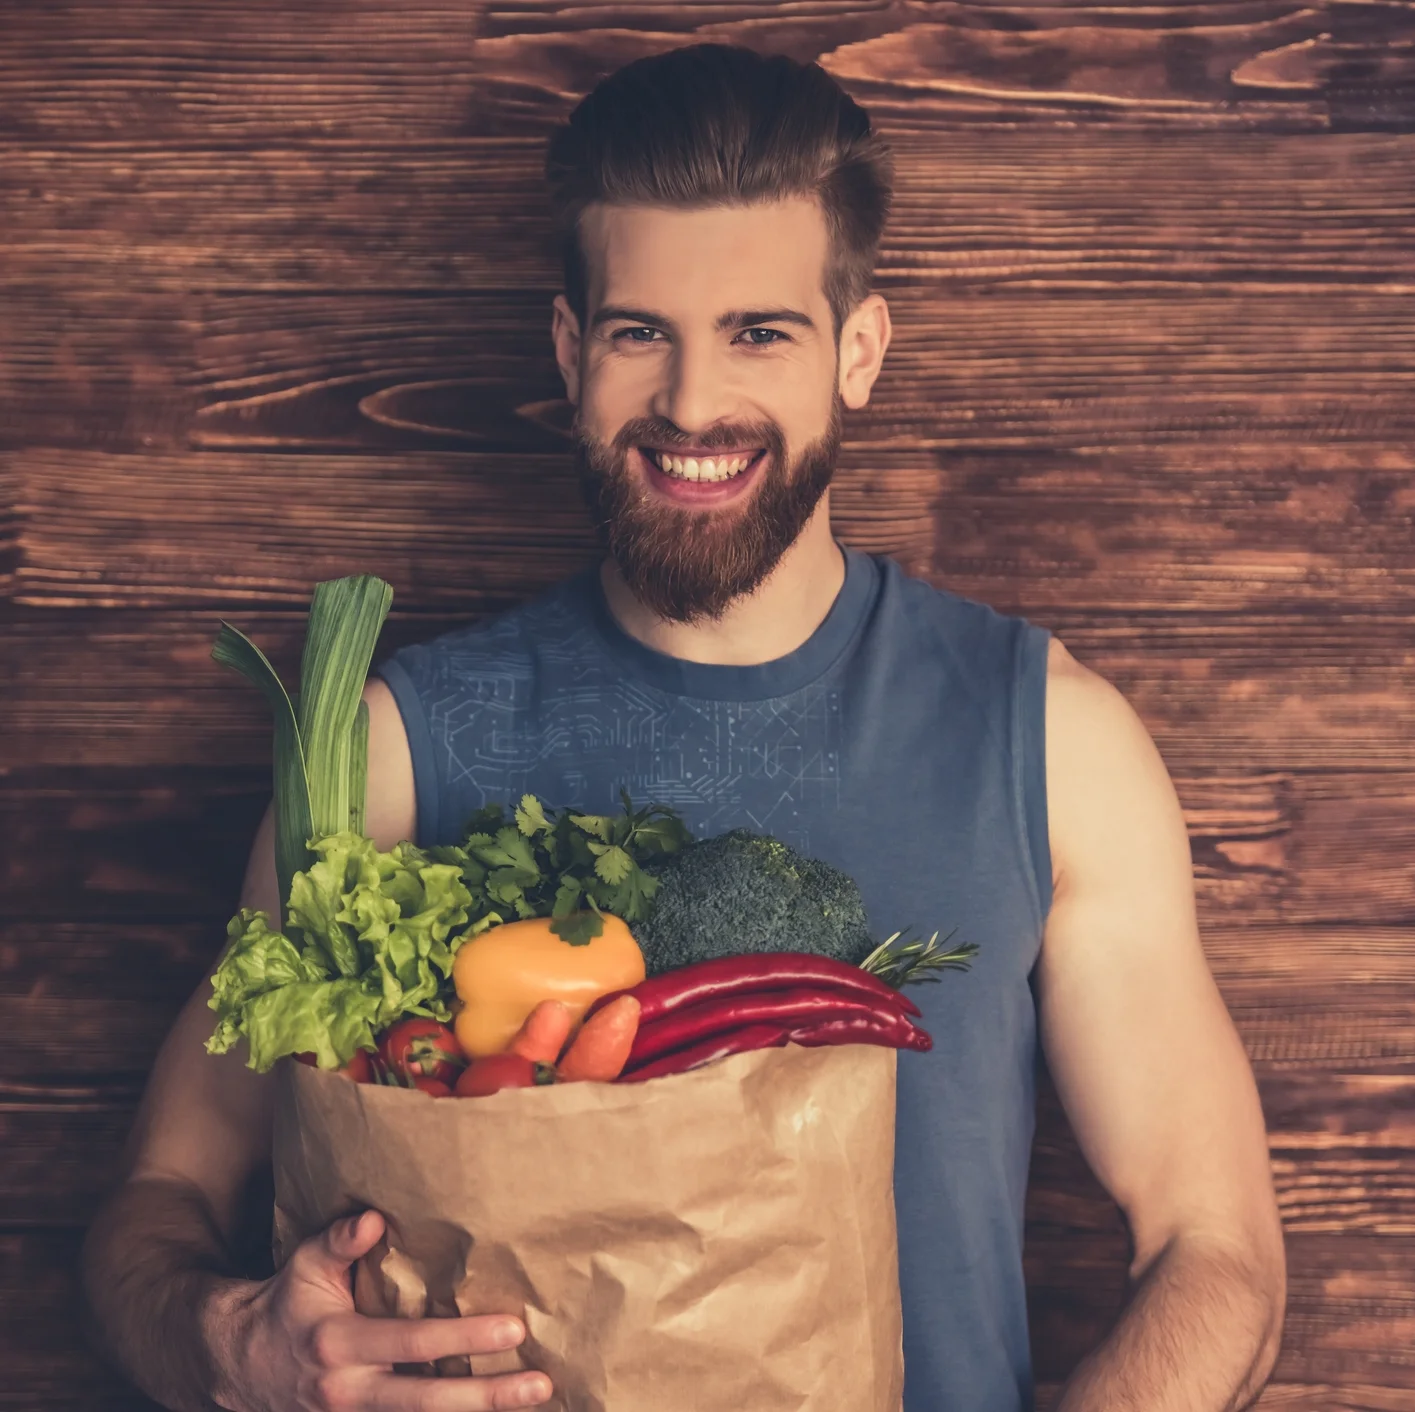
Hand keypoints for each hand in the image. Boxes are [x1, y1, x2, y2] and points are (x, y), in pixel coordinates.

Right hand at [204, 1210, 552, 1410]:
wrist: (240, 1366)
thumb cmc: (287, 1303)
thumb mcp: (305, 1265)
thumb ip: (339, 1242)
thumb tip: (373, 1218)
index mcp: (339, 1344)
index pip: (412, 1341)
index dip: (463, 1336)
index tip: (512, 1328)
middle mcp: (348, 1392)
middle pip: (427, 1401)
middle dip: (486, 1396)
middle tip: (539, 1384)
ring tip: (533, 1401)